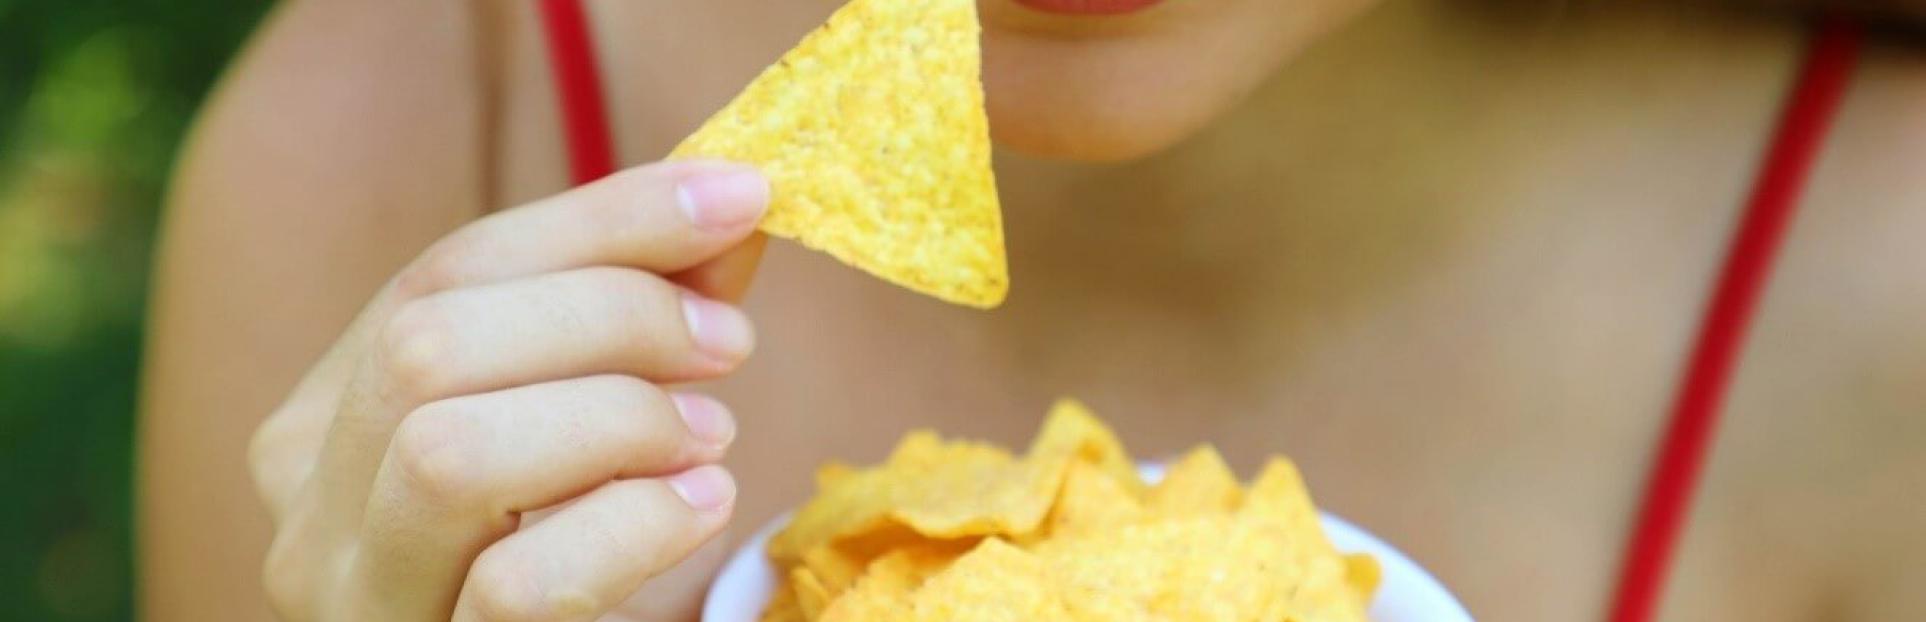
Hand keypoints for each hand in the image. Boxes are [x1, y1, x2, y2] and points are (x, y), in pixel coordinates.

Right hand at [246, 161, 770, 620]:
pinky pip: (518, 585)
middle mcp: (310, 511)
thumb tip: (724, 205)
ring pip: (448, 458)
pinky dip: (631, 526)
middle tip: (728, 342)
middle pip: (428, 346)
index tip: (738, 198)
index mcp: (330, 419)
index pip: (445, 271)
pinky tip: (700, 508)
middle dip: (608, 315)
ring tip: (707, 436)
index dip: (601, 221)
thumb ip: (641, 321)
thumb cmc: (580, 567)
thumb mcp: (594, 428)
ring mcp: (360, 603)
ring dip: (613, 419)